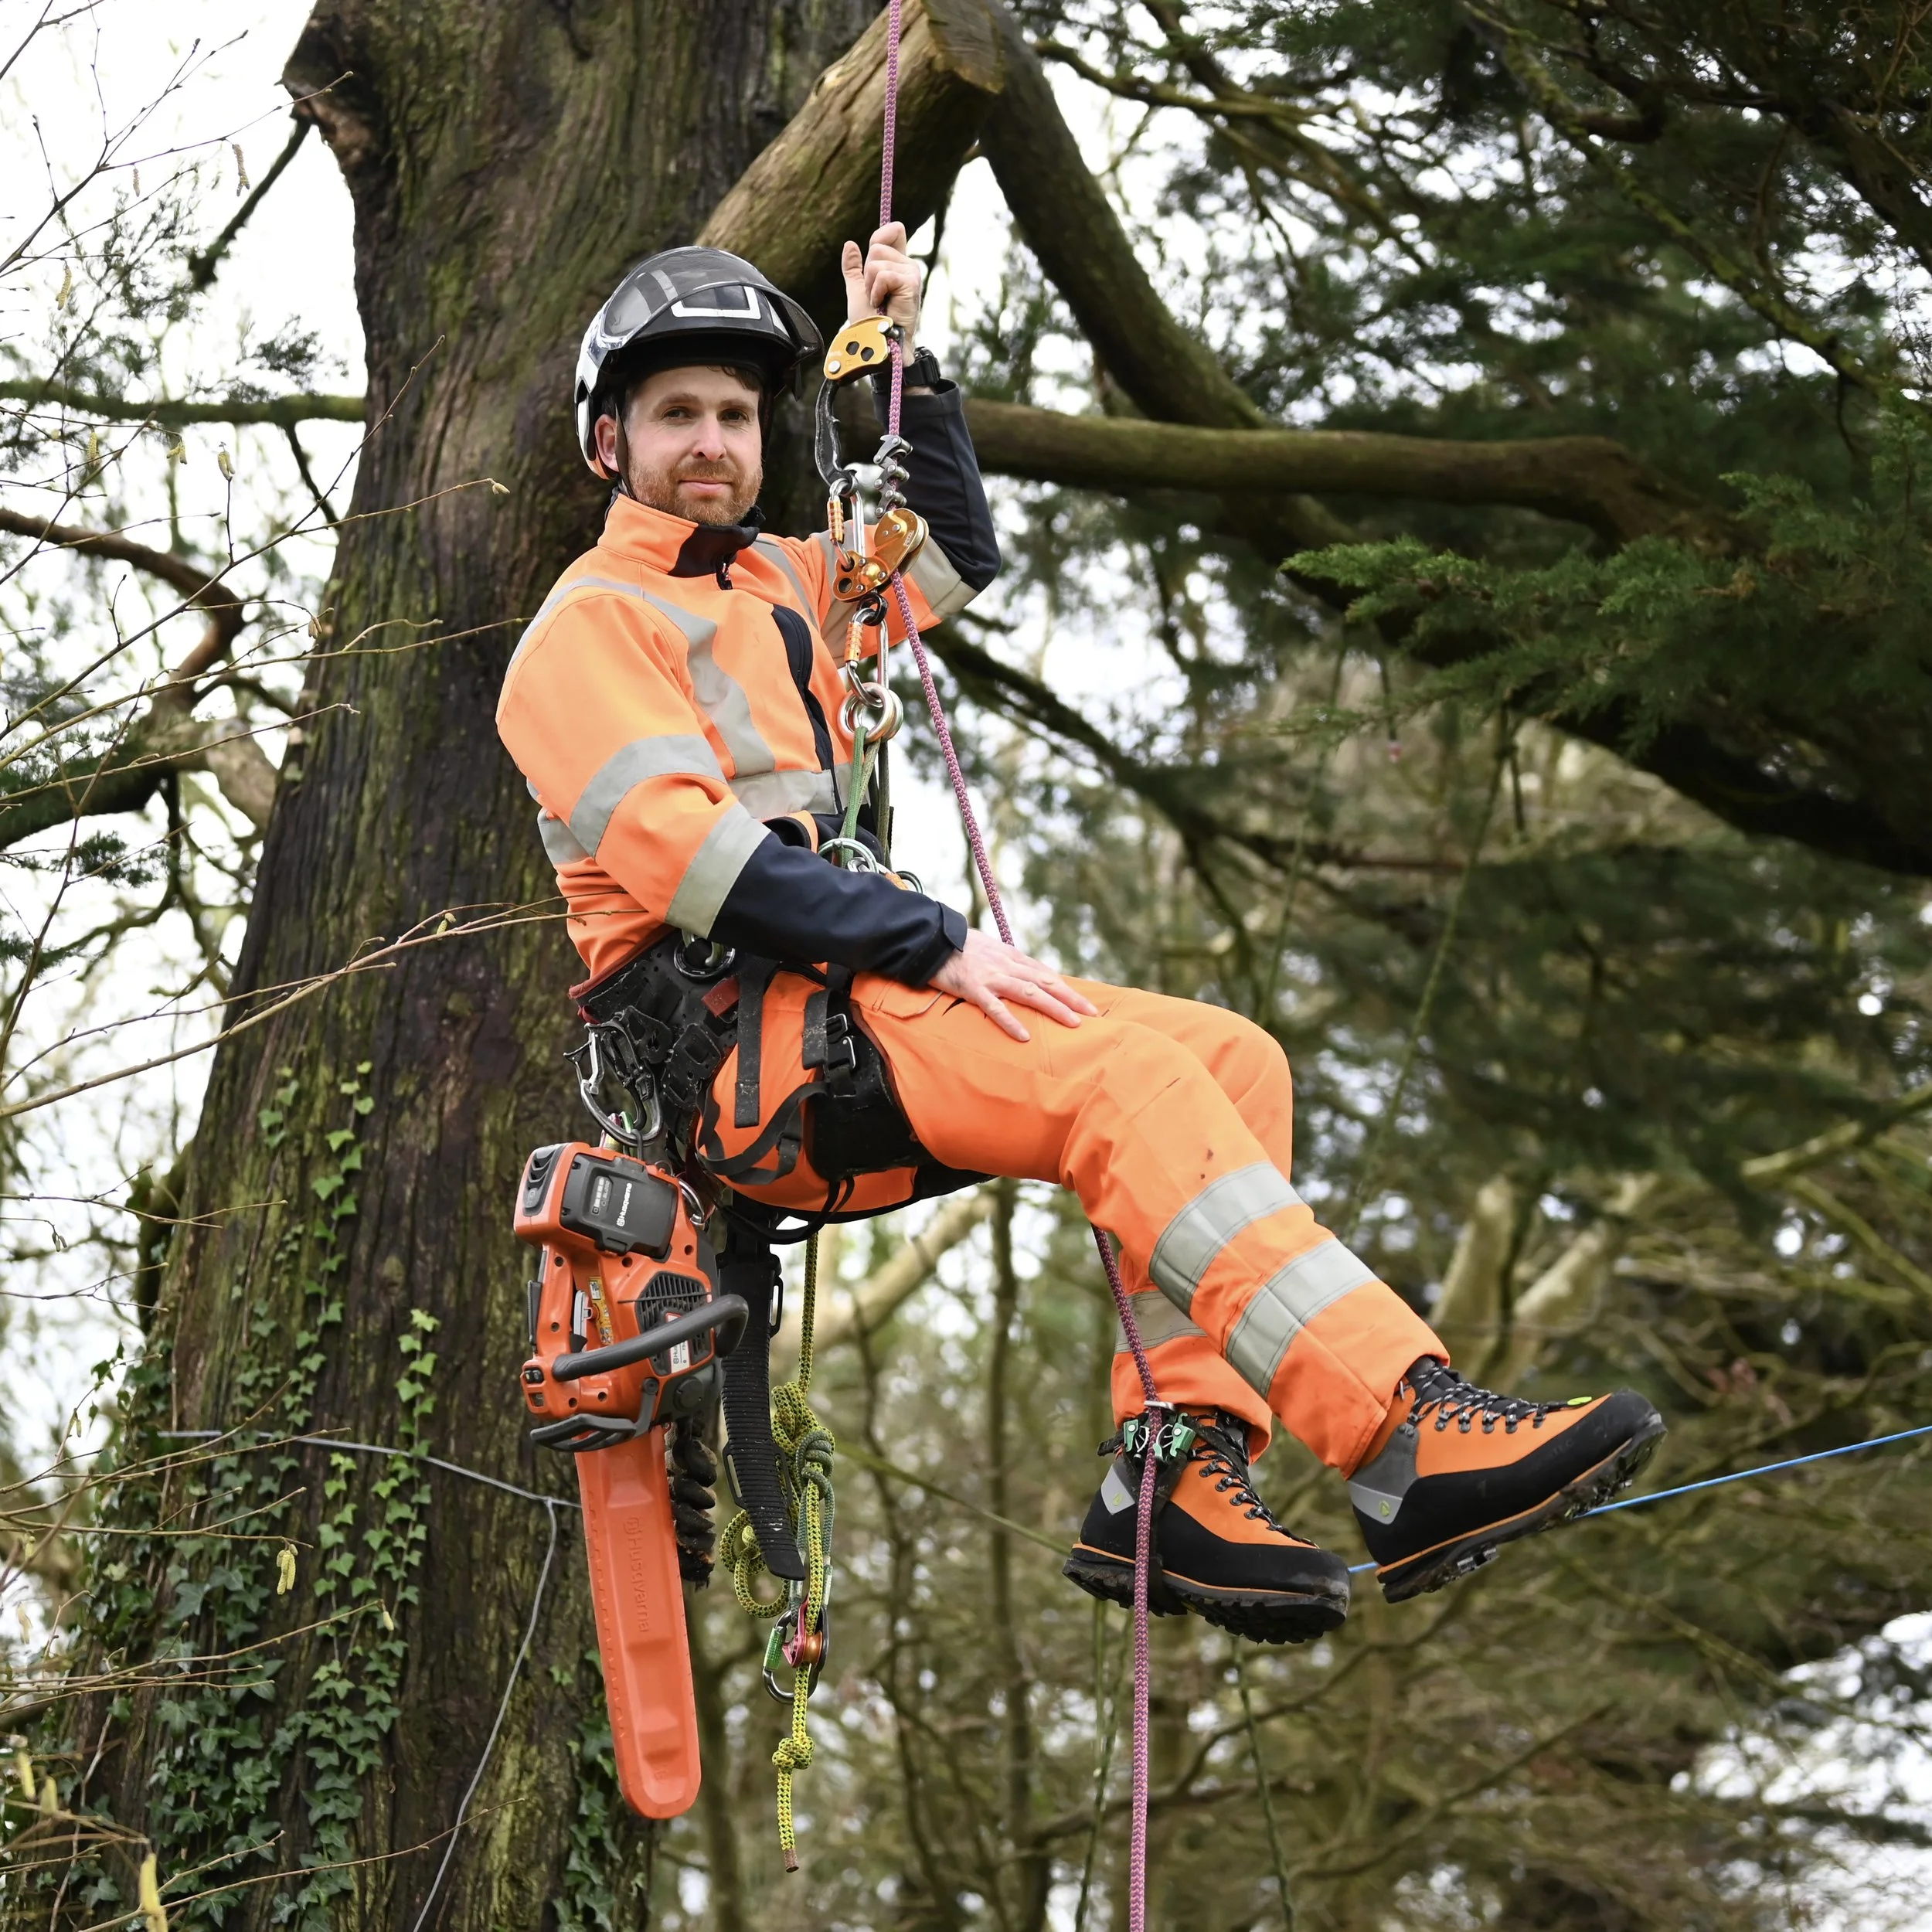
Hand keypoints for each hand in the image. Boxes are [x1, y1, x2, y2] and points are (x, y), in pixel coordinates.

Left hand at [841, 221, 920, 337]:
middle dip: (868, 271)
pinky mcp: (911, 283)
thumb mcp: (857, 289)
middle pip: (878, 245)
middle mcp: (907, 265)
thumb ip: (854, 268)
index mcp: (897, 264)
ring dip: (870, 284)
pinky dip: (876, 290)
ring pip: (877, 259)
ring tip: (879, 301)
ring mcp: (911, 273)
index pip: (894, 231)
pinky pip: (883, 274)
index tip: (869, 262)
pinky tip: (882, 303)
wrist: (876, 341)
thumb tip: (850, 243)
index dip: (879, 236)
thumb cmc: (869, 322)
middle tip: (875, 293)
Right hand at [929, 926, 1097, 1041]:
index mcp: (1011, 957)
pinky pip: (995, 1007)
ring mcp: (992, 976)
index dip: (1066, 988)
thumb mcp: (989, 949)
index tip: (1084, 1002)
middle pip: (1046, 982)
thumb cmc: (957, 946)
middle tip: (1092, 1013)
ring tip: (1073, 1022)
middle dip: (1071, 998)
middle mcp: (1007, 965)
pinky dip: (1010, 1021)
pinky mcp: (973, 988)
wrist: (930, 939)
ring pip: (1030, 993)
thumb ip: (1006, 961)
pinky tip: (1024, 1036)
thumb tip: (1023, 974)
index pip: (1045, 973)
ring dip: (1054, 1007)